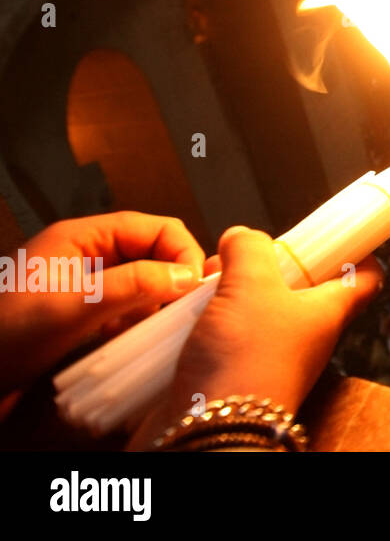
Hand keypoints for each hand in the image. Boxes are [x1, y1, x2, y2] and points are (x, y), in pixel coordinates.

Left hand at [0, 212, 204, 398]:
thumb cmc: (9, 331)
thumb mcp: (75, 305)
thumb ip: (134, 284)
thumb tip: (189, 276)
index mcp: (85, 236)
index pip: (154, 228)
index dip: (181, 251)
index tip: (196, 286)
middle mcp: (90, 253)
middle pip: (152, 252)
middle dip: (171, 278)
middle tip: (183, 309)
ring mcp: (87, 282)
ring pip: (144, 280)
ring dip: (155, 302)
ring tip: (151, 326)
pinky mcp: (85, 309)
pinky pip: (128, 305)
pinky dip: (137, 319)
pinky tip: (130, 336)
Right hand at [128, 226, 380, 449]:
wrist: (213, 430)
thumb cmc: (247, 359)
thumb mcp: (251, 283)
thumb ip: (250, 249)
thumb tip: (243, 237)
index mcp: (328, 312)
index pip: (364, 279)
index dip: (358, 252)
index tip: (338, 233)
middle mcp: (308, 336)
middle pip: (305, 289)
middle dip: (273, 264)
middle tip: (243, 252)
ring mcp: (274, 357)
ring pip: (263, 311)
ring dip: (235, 291)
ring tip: (206, 281)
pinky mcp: (240, 374)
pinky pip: (233, 336)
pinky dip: (214, 319)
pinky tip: (190, 312)